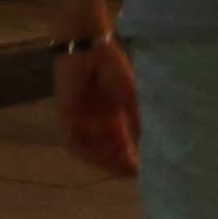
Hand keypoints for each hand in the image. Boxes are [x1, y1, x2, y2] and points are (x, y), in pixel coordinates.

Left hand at [53, 37, 140, 180]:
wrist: (88, 46)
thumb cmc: (111, 66)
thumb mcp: (130, 98)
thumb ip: (137, 122)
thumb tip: (151, 146)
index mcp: (112, 117)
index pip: (121, 146)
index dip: (131, 160)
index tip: (144, 171)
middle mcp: (96, 122)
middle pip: (106, 153)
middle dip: (118, 164)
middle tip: (133, 173)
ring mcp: (81, 120)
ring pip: (89, 151)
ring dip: (103, 160)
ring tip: (120, 164)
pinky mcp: (66, 115)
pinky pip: (73, 140)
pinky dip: (87, 150)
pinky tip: (102, 152)